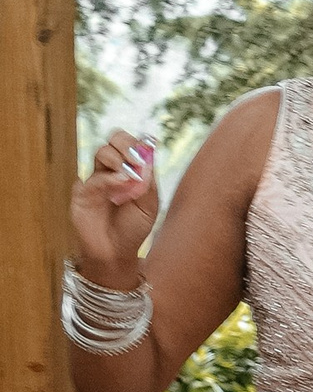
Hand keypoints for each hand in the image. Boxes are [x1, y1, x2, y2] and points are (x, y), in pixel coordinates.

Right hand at [69, 129, 157, 279]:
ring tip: (128, 175)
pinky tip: (119, 183)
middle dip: (126, 143)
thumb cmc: (133, 228)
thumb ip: (148, 181)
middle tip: (135, 158)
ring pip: (101, 152)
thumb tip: (146, 157)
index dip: (139, 143)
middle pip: (115, 140)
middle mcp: (113, 169)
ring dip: (117, 158)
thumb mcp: (149, 205)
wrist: (115, 251)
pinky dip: (108, 177)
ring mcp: (97, 178)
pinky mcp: (83, 191)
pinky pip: (92, 176)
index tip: (145, 153)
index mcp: (132, 169)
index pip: (133, 143)